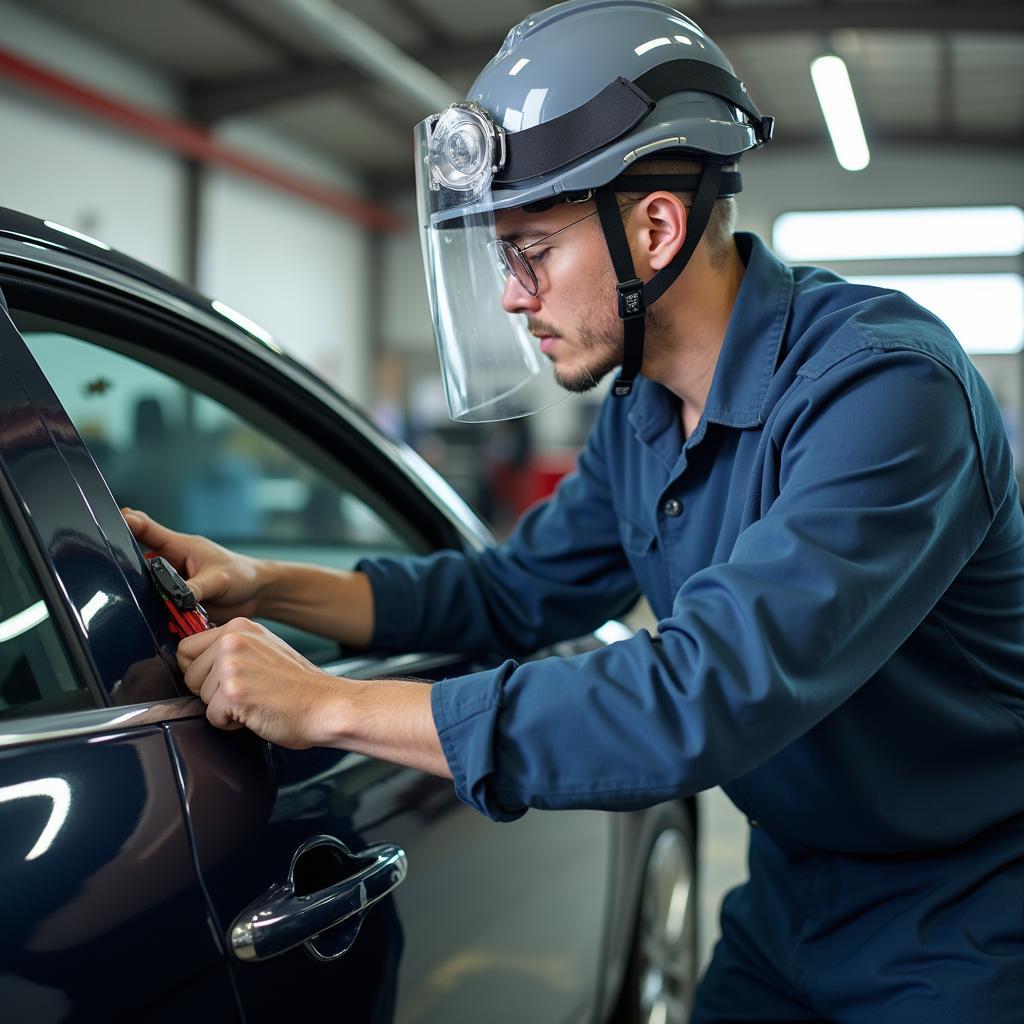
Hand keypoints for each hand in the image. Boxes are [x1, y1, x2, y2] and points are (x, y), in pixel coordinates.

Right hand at [121, 508, 264, 621]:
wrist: (256, 595)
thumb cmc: (241, 575)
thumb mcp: (219, 579)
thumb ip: (196, 588)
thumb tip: (178, 599)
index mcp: (179, 547)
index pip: (146, 529)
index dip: (128, 523)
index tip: (113, 521)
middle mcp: (169, 564)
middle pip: (136, 560)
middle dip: (125, 566)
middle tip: (113, 572)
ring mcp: (170, 584)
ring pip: (144, 587)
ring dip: (140, 595)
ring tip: (131, 599)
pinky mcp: (174, 603)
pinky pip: (157, 609)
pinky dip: (153, 614)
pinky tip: (147, 620)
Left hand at [178, 618, 343, 747]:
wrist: (325, 705)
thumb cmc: (298, 686)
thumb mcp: (264, 651)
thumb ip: (232, 649)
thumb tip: (195, 661)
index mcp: (240, 627)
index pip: (187, 648)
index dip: (200, 670)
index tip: (221, 678)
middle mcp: (233, 640)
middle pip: (189, 674)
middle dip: (211, 690)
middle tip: (246, 691)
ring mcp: (231, 665)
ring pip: (200, 697)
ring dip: (223, 707)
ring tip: (254, 700)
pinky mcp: (232, 692)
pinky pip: (211, 717)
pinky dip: (230, 724)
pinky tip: (255, 712)